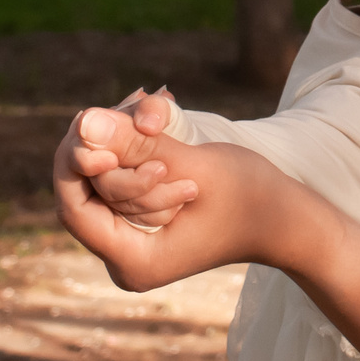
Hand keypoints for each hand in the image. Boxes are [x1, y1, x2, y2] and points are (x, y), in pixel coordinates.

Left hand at [53, 101, 319, 290]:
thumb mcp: (193, 166)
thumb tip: (84, 120)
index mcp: (134, 262)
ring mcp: (132, 245)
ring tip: (146, 98)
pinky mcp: (140, 226)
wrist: (286, 219)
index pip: (73, 208)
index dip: (76, 160)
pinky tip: (149, 116)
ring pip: (98, 182)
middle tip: (131, 98)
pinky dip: (130, 150)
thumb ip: (136, 145)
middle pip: (82, 192)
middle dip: (101, 142)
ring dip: (118, 139)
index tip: (95, 118)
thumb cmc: (251, 196)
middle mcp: (124, 259)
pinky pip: (117, 181)